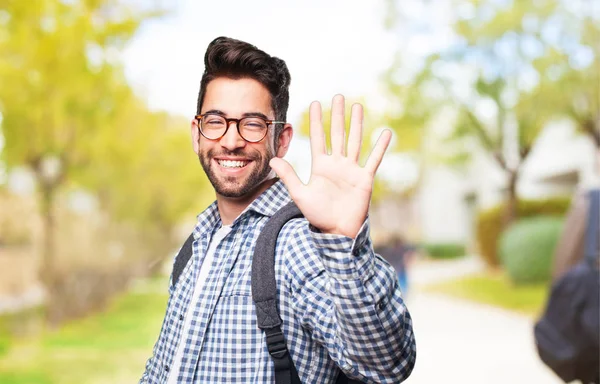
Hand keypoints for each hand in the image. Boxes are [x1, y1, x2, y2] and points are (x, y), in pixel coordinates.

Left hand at [270, 94, 391, 238]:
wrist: (336, 231)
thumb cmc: (318, 215)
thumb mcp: (300, 194)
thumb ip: (289, 176)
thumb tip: (272, 159)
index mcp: (321, 166)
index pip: (318, 138)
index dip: (316, 121)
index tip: (314, 103)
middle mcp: (337, 164)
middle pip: (337, 134)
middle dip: (337, 115)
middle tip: (338, 96)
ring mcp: (352, 170)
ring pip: (354, 141)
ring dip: (356, 124)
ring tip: (357, 106)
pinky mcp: (364, 178)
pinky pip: (373, 160)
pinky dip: (380, 147)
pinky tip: (385, 133)